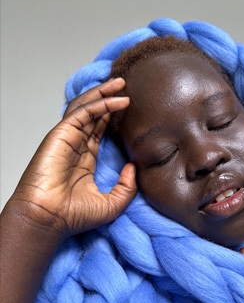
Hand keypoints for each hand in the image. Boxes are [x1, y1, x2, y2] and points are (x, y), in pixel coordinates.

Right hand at [9, 77, 136, 239]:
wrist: (49, 219)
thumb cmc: (73, 216)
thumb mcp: (112, 204)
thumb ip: (127, 187)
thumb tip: (135, 166)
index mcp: (85, 160)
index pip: (99, 130)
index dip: (112, 116)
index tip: (128, 107)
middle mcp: (76, 146)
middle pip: (93, 114)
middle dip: (108, 97)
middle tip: (125, 86)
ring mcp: (68, 139)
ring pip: (86, 107)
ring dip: (103, 93)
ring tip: (120, 83)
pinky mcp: (61, 135)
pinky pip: (83, 113)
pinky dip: (100, 104)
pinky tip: (118, 100)